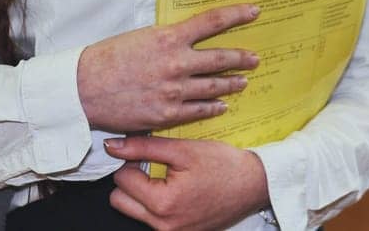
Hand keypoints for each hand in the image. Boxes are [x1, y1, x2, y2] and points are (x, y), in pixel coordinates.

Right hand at [78, 3, 260, 132]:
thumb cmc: (108, 58)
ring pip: (213, 86)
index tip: (254, 11)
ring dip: (231, 83)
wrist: (84, 88)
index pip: (213, 22)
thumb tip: (187, 38)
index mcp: (169, 38)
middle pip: (220, 58)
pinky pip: (198, 111)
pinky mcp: (167, 114)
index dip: (237, 15)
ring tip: (243, 82)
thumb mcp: (141, 36)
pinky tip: (221, 105)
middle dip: (241, 58)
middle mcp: (176, 63)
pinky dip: (213, 107)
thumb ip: (168, 39)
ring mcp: (174, 91)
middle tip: (255, 58)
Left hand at [104, 135, 270, 230]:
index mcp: (163, 203)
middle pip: (120, 201)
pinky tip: (177, 190)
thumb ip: (144, 147)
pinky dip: (157, 204)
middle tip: (154, 167)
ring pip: (134, 211)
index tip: (150, 155)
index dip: (133, 161)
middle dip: (131, 181)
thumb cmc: (224, 166)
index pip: (121, 180)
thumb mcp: (183, 150)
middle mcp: (164, 225)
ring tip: (167, 179)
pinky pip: (153, 220)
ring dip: (143, 193)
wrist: (255, 184)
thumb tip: (113, 146)